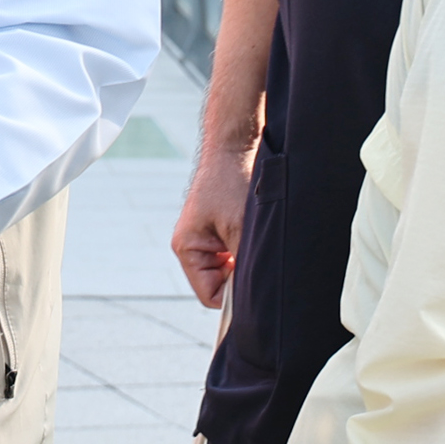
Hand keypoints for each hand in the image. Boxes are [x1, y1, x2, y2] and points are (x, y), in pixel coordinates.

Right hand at [171, 142, 248, 309]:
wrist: (234, 147)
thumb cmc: (230, 181)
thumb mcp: (240, 227)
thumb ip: (243, 264)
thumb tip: (252, 294)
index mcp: (187, 248)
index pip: (209, 295)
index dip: (233, 297)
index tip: (255, 286)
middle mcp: (193, 247)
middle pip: (220, 285)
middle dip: (241, 276)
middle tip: (257, 257)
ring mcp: (207, 239)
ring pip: (231, 270)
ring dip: (246, 261)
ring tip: (255, 238)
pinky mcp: (221, 230)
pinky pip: (236, 254)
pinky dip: (248, 249)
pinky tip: (255, 231)